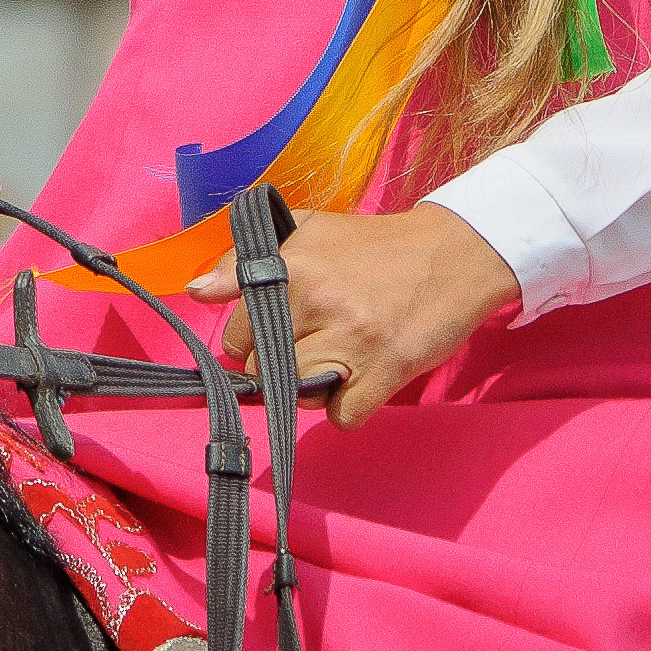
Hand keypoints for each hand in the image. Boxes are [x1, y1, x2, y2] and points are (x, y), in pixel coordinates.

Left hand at [186, 204, 519, 429]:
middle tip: (311, 344)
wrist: (452, 253)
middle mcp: (317, 302)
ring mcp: (353, 340)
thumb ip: (245, 261)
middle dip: (279, 366)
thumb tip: (198, 292)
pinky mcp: (386, 371)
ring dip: (311, 388)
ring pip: (297, 396)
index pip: (237, 334)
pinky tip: (361, 378)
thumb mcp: (308, 233)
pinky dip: (347, 407)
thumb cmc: (373, 246)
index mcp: (292, 267)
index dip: (252, 338)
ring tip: (336, 359)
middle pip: (264, 371)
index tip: (275, 331)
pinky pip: (341, 417)